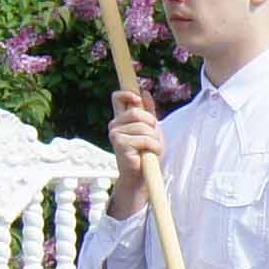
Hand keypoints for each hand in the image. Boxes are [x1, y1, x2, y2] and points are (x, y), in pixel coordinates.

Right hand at [106, 88, 162, 215]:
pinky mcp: (119, 143)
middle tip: (152, 136)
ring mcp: (115, 134)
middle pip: (137, 111)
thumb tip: (145, 92)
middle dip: (151, 123)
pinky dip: (154, 146)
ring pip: (144, 126)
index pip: (118, 97)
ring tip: (151, 148)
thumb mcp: (151, 129)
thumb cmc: (146, 153)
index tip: (139, 99)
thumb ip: (148, 112)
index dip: (128, 93)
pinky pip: (145, 138)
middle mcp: (114, 124)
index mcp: (121, 119)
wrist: (141, 175)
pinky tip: (150, 153)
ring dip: (154, 139)